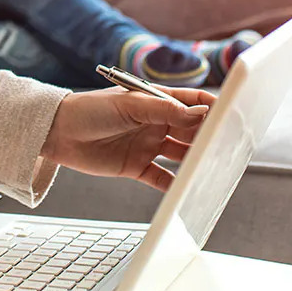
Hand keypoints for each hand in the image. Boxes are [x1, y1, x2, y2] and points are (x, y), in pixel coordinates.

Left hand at [41, 85, 216, 189]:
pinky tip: (189, 189)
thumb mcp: (129, 105)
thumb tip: (199, 113)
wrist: (57, 132)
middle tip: (230, 145)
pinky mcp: (136, 166)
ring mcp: (147, 145)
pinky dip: (175, 184)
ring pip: (181, 154)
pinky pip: (162, 177)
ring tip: (216, 167)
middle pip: (191, 130)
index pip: (192, 102)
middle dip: (210, 136)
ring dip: (197, 160)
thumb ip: (164, 110)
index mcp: (156, 101)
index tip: (233, 115)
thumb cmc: (90, 109)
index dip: (212, 108)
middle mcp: (156, 123)